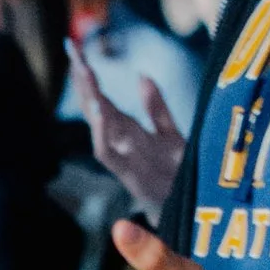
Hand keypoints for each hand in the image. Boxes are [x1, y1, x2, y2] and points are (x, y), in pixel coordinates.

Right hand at [73, 54, 185, 217]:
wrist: (195, 220)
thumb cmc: (182, 181)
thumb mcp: (173, 138)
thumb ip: (157, 108)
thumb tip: (142, 75)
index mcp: (130, 135)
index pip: (103, 102)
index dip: (89, 78)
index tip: (76, 50)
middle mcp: (124, 147)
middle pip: (98, 110)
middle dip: (85, 83)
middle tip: (73, 51)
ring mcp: (130, 161)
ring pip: (102, 128)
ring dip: (91, 101)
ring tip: (83, 71)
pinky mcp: (137, 177)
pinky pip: (113, 155)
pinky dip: (103, 133)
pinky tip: (100, 110)